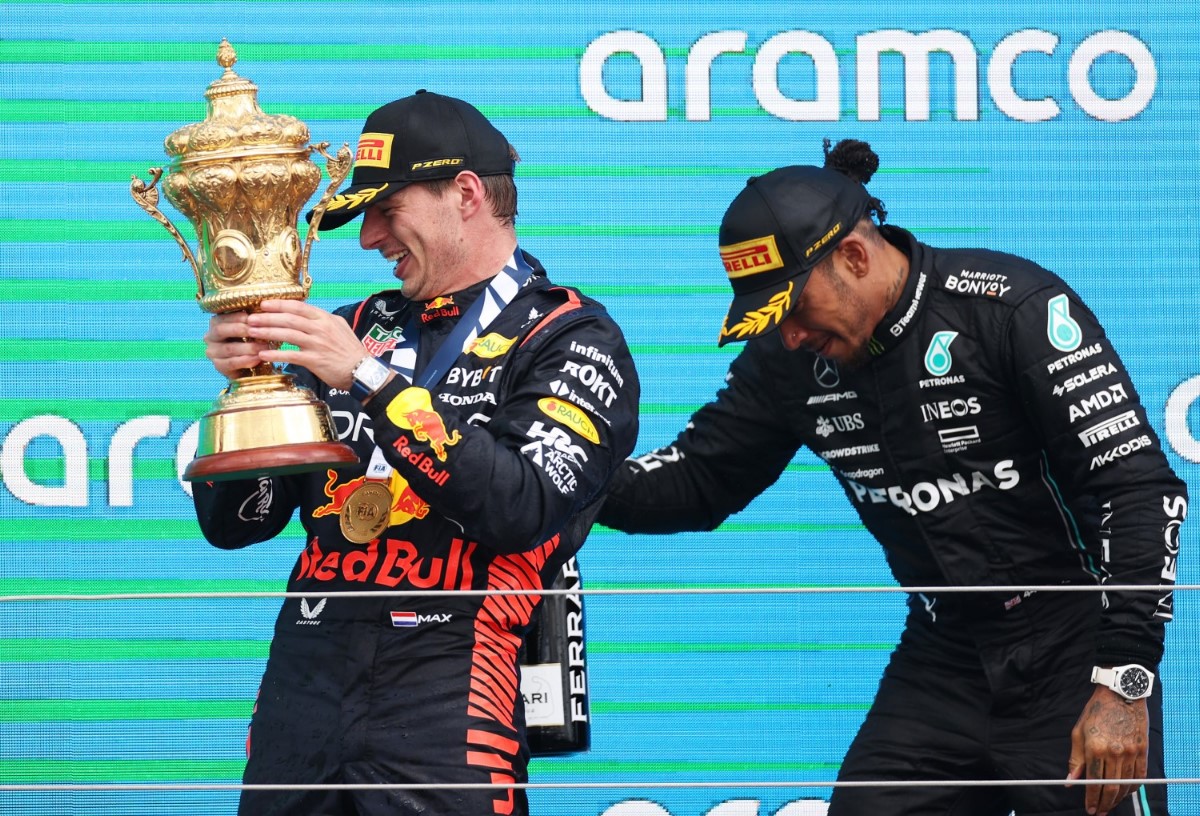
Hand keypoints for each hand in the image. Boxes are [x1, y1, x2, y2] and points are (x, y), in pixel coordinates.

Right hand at [203, 311, 272, 378]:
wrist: (249, 367)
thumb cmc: (250, 343)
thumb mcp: (250, 330)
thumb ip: (252, 322)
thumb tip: (262, 312)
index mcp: (216, 323)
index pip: (224, 316)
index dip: (239, 316)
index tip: (255, 317)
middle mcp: (210, 336)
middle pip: (221, 330)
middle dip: (241, 329)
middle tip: (259, 331)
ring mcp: (212, 352)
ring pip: (229, 348)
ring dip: (248, 347)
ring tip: (264, 347)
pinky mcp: (218, 366)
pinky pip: (231, 363)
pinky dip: (246, 360)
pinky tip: (258, 358)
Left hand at [244, 299, 366, 389]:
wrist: (362, 370)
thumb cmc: (351, 351)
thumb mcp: (340, 328)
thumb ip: (323, 320)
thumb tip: (309, 314)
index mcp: (325, 319)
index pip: (298, 307)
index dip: (279, 304)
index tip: (263, 304)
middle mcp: (320, 329)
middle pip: (289, 319)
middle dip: (267, 317)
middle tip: (250, 318)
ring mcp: (317, 344)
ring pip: (287, 334)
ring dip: (267, 332)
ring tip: (252, 332)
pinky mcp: (315, 360)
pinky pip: (291, 355)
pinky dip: (276, 354)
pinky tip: (263, 354)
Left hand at [1066, 686, 1147, 815]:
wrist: (1121, 695)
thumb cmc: (1096, 711)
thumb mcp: (1078, 732)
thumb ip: (1075, 759)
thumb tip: (1071, 781)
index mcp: (1094, 748)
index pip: (1093, 781)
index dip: (1091, 798)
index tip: (1089, 808)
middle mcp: (1114, 753)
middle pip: (1110, 787)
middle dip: (1104, 803)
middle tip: (1099, 812)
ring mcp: (1130, 752)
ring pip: (1125, 785)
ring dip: (1118, 798)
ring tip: (1110, 804)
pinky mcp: (1142, 750)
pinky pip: (1139, 776)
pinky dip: (1132, 788)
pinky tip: (1125, 792)